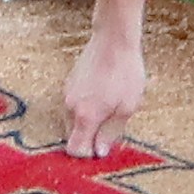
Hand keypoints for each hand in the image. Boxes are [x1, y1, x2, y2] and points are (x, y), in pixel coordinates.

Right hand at [63, 32, 146, 157]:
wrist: (113, 39)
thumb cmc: (125, 72)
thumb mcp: (127, 107)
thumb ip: (111, 133)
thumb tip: (99, 152)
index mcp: (85, 117)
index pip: (75, 150)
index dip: (88, 155)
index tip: (103, 149)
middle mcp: (70, 107)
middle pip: (73, 136)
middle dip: (89, 137)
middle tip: (112, 125)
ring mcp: (67, 93)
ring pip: (73, 120)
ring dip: (88, 121)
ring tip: (110, 106)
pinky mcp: (68, 83)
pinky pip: (74, 105)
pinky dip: (85, 107)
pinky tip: (103, 94)